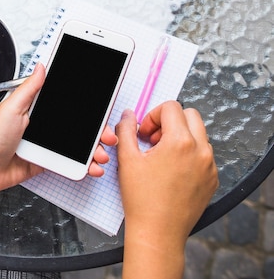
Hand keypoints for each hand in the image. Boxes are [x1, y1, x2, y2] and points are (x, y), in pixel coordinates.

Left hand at [0, 63, 117, 194]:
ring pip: (79, 145)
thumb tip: (42, 65)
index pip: (68, 103)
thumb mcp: (12, 107)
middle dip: (98, 129)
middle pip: (79, 125)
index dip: (88, 105)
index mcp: (37, 107)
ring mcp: (48, 144)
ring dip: (95, 149)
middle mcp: (45, 124)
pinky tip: (92, 167)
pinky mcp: (48, 161)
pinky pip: (71, 163)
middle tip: (107, 134)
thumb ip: (30, 88)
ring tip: (101, 154)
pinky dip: (85, 166)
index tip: (102, 105)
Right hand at [115, 102, 217, 246]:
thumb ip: (126, 130)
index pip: (171, 107)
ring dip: (181, 137)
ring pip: (199, 135)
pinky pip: (204, 155)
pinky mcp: (212, 179)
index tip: (145, 133)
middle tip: (154, 140)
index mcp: (180, 142)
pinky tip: (172, 171)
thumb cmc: (142, 199)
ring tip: (162, 157)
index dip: (153, 115)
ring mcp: (209, 166)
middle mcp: (201, 151)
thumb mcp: (127, 159)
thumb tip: (128, 115)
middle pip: (190, 115)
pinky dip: (189, 155)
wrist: (158, 232)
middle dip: (170, 121)